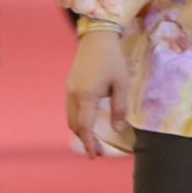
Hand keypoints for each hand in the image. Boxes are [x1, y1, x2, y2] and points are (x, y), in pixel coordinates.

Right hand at [64, 28, 132, 158]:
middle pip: (75, 125)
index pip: (85, 126)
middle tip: (97, 151)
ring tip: (93, 139)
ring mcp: (69, 90)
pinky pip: (70, 108)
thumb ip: (119, 108)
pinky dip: (77, 120)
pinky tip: (88, 122)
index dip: (89, 143)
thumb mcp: (122, 84)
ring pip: (70, 118)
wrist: (97, 37)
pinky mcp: (70, 85)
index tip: (94, 155)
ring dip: (80, 130)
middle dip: (85, 140)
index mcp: (86, 96)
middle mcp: (74, 95)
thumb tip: (117, 128)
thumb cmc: (113, 59)